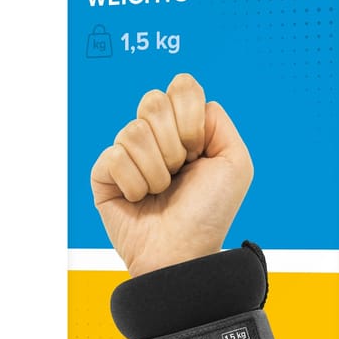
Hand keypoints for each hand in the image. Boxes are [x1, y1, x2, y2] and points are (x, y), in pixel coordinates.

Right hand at [90, 73, 253, 275]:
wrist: (183, 251)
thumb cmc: (209, 213)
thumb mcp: (235, 163)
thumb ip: (218, 120)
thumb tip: (186, 102)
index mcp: (185, 128)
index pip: (182, 87)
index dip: (192, 119)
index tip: (200, 153)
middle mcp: (155, 136)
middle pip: (154, 101)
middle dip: (175, 144)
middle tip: (180, 172)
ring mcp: (127, 152)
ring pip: (134, 131)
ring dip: (157, 170)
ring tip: (161, 191)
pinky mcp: (104, 173)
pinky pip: (114, 156)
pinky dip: (134, 183)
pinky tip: (139, 199)